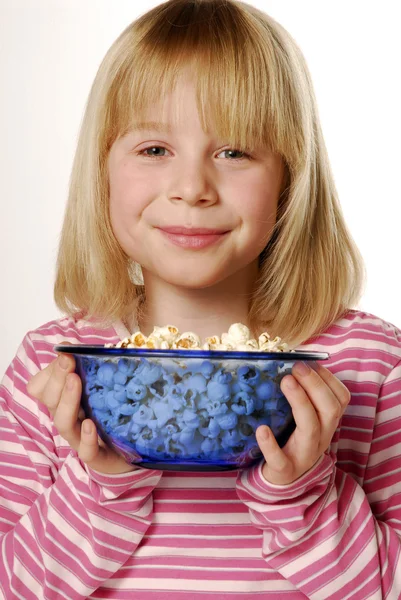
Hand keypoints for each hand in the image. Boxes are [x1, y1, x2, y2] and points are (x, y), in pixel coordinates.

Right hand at [27, 349, 136, 474]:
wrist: (137, 447)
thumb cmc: (117, 411)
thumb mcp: (106, 384)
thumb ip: (96, 365)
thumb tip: (82, 344)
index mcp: (66, 400)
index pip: (42, 388)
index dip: (50, 371)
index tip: (65, 353)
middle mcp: (70, 418)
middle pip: (51, 400)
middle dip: (58, 378)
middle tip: (69, 360)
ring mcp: (81, 439)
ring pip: (63, 423)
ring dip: (68, 400)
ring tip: (75, 381)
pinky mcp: (98, 457)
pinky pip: (86, 451)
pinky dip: (86, 438)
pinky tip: (90, 424)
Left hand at [256, 361, 349, 484]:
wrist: (283, 483)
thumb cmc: (291, 440)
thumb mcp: (302, 418)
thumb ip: (301, 395)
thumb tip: (286, 361)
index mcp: (326, 423)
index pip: (340, 399)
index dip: (328, 379)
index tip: (309, 363)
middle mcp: (321, 438)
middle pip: (330, 411)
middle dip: (315, 385)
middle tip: (296, 367)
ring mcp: (304, 455)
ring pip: (311, 430)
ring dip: (300, 403)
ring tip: (286, 381)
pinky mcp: (284, 471)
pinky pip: (280, 459)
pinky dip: (271, 445)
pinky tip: (261, 429)